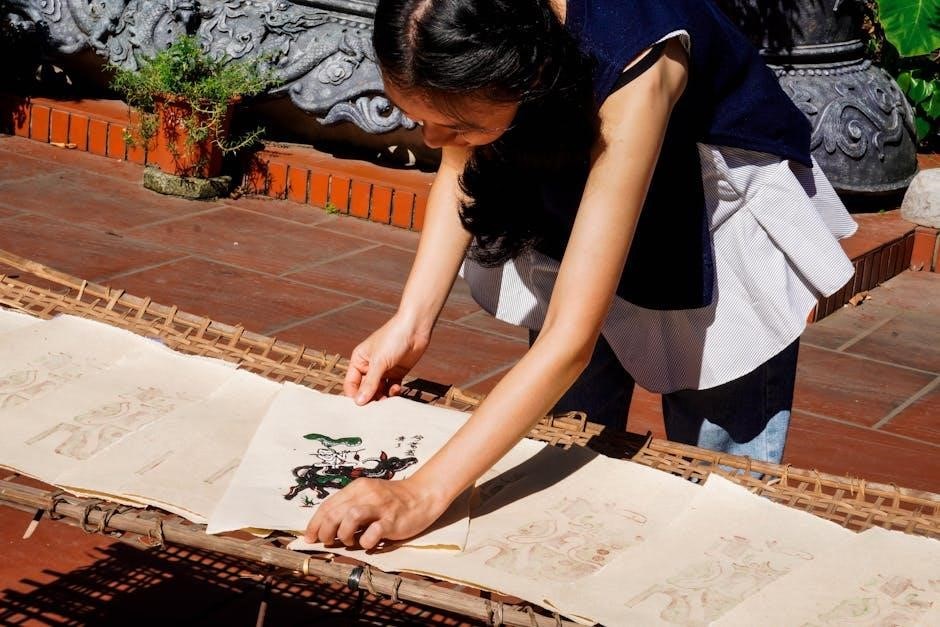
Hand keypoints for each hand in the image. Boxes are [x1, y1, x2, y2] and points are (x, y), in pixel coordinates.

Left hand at [304, 477, 445, 549]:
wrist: (422, 495)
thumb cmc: (392, 499)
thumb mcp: (368, 496)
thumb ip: (349, 506)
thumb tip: (326, 526)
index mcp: (357, 488)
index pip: (328, 505)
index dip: (315, 523)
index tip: (309, 537)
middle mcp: (367, 494)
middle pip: (335, 512)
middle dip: (325, 531)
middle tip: (328, 541)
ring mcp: (380, 507)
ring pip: (350, 517)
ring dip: (343, 534)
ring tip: (349, 541)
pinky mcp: (392, 520)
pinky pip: (373, 533)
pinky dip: (365, 542)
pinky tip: (368, 543)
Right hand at [344, 315, 429, 404]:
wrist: (416, 328)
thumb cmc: (393, 339)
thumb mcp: (379, 362)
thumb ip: (370, 383)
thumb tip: (358, 402)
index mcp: (359, 360)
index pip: (351, 384)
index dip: (354, 396)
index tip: (361, 408)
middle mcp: (369, 367)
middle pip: (365, 390)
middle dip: (370, 398)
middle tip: (376, 409)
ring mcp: (383, 370)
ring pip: (379, 391)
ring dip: (383, 397)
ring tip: (388, 401)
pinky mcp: (397, 373)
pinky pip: (392, 388)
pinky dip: (393, 392)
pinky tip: (397, 389)